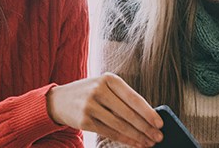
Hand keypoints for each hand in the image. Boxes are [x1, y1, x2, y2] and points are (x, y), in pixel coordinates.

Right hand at [46, 72, 163, 147]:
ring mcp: (90, 106)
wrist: (58, 100)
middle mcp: (99, 90)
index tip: (160, 123)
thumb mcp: (104, 87)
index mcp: (109, 79)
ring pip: (120, 125)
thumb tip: (148, 116)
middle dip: (146, 127)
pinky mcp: (84, 120)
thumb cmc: (89, 93)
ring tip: (149, 142)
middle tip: (158, 136)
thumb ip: (123, 97)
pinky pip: (109, 133)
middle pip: (128, 113)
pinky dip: (125, 139)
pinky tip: (135, 143)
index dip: (148, 112)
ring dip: (137, 136)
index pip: (133, 97)